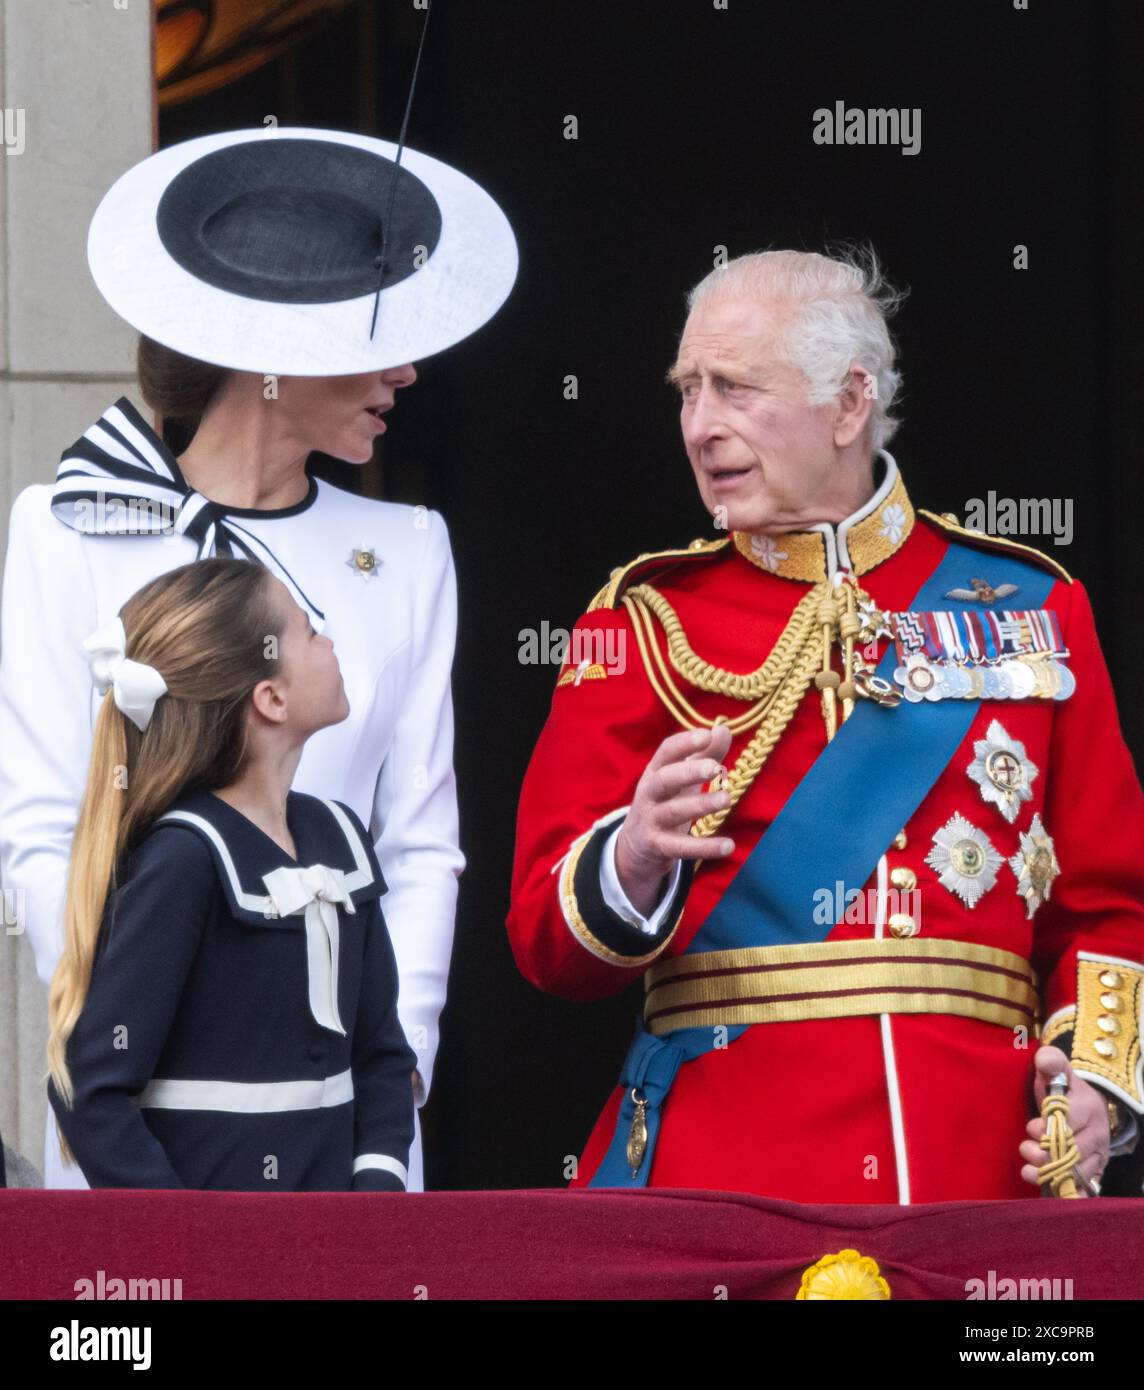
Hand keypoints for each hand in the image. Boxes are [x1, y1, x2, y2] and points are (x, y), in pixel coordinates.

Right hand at [614, 724, 734, 916]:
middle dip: (688, 772)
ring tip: (727, 799)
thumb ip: (704, 755)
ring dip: (699, 805)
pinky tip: (728, 845)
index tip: (706, 734)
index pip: (666, 752)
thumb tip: (724, 729)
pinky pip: (680, 847)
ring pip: (673, 812)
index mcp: (655, 771)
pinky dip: (704, 847)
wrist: (636, 846)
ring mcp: (651, 820)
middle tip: (714, 767)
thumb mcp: (681, 778)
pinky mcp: (658, 846)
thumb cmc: (665, 802)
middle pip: (664, 780)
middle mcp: (650, 794)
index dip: (685, 743)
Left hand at [1019, 1045, 1109, 1195]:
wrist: (1080, 1106)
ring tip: (1028, 1171)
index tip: (1032, 1127)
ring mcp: (1098, 1154)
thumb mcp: (1056, 1070)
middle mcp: (1098, 1133)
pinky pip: (1084, 1186)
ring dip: (1051, 1174)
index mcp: (1089, 1107)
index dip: (1048, 1127)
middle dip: (1046, 1153)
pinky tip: (1050, 1193)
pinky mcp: (1093, 1171)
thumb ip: (1050, 1061)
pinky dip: (1067, 1192)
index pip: (1070, 1121)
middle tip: (1027, 1150)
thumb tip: (1045, 1059)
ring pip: (1077, 1171)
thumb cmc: (1062, 1089)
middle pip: (1074, 1150)